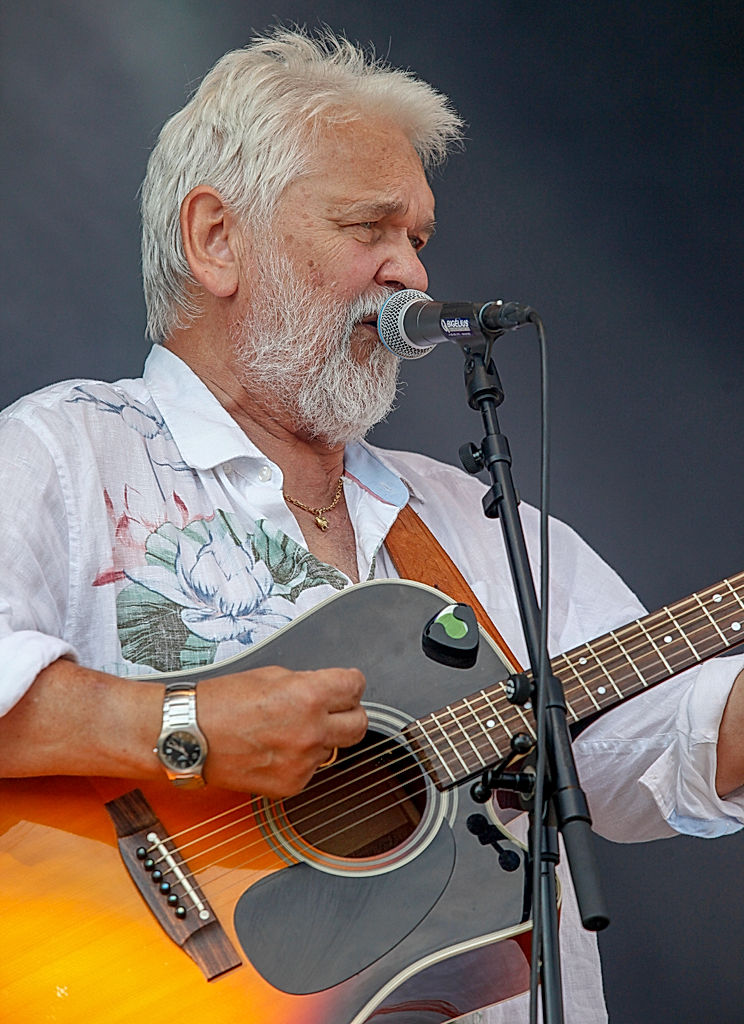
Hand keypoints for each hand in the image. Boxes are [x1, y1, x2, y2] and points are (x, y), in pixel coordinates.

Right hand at [196, 665, 366, 796]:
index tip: (345, 687)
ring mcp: (302, 761)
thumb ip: (307, 683)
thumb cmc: (220, 703)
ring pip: (333, 748)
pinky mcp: (291, 784)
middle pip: (359, 724)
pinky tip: (275, 749)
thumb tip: (327, 690)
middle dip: (348, 713)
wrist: (189, 737)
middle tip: (332, 710)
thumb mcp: (271, 675)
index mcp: (308, 696)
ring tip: (288, 729)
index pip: (356, 687)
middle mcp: (311, 730)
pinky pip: (311, 769)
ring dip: (320, 738)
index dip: (349, 684)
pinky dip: (300, 760)